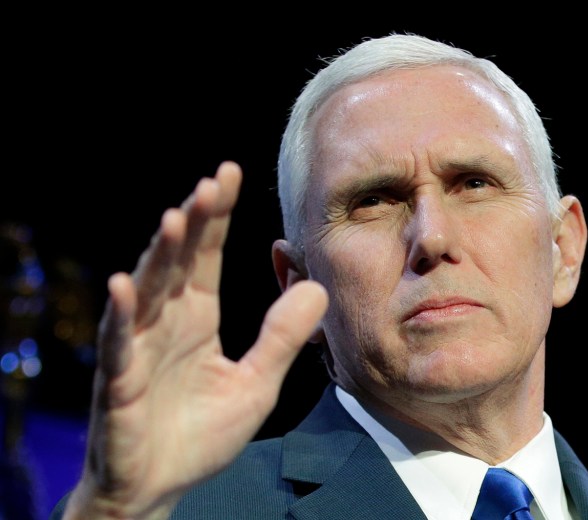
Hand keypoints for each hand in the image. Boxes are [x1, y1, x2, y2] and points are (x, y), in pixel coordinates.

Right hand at [63, 161, 327, 518]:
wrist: (161, 486)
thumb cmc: (202, 434)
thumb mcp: (258, 382)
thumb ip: (283, 336)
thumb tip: (317, 286)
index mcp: (197, 317)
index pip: (206, 257)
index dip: (218, 217)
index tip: (230, 173)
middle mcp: (165, 323)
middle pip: (178, 262)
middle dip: (195, 221)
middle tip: (213, 182)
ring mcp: (140, 349)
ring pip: (148, 292)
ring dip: (160, 256)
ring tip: (178, 218)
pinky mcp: (121, 383)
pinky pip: (120, 345)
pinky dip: (122, 317)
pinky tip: (126, 287)